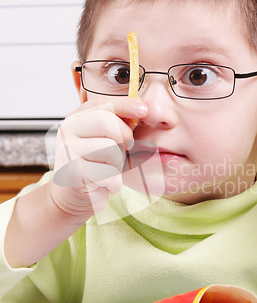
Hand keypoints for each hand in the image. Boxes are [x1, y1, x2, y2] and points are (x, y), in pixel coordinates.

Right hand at [48, 97, 147, 219]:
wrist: (75, 198)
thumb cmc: (96, 167)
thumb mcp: (109, 142)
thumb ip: (120, 125)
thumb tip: (142, 112)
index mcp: (76, 118)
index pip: (102, 103)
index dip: (125, 104)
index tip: (144, 109)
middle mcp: (67, 130)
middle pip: (105, 121)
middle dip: (124, 135)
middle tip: (127, 148)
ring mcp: (67, 151)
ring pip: (109, 148)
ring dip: (118, 164)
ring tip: (109, 171)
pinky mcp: (72, 173)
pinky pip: (108, 173)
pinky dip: (114, 183)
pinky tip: (106, 185)